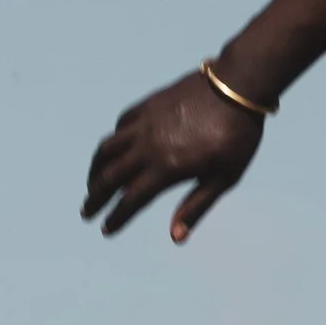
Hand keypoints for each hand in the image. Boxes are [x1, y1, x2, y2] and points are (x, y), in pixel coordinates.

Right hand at [82, 69, 267, 242]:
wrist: (238, 86)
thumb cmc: (238, 136)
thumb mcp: (224, 177)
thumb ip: (196, 206)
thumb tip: (176, 238)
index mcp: (167, 168)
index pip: (131, 200)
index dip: (116, 217)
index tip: (105, 229)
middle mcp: (148, 146)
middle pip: (110, 176)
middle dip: (96, 197)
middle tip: (87, 211)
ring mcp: (145, 123)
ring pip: (108, 149)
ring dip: (96, 169)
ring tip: (93, 183)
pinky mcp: (148, 105)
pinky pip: (121, 125)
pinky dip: (113, 141)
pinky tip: (113, 148)